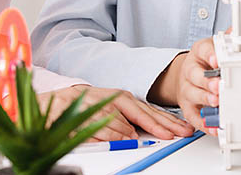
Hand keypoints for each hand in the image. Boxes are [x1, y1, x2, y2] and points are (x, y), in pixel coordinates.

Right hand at [39, 86, 193, 140]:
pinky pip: (102, 129)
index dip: (166, 122)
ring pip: (121, 124)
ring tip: (139, 140)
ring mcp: (101, 108)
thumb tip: (146, 132)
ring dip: (132, 134)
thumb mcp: (116, 108)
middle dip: (160, 127)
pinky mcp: (84, 118)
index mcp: (124, 99)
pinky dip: (112, 136)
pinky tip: (121, 139)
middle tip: (173, 135)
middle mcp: (115, 101)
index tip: (179, 130)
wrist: (61, 99)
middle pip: (142, 116)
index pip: (150, 112)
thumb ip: (132, 118)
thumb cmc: (91, 104)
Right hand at [176, 38, 219, 135]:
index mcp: (198, 53)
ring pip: (192, 94)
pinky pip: (193, 117)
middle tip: (218, 85)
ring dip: (204, 99)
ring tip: (216, 102)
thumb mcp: (215, 46)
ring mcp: (187, 89)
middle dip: (207, 81)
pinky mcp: (187, 107)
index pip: (203, 50)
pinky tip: (215, 127)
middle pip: (194, 74)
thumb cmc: (205, 61)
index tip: (216, 59)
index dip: (210, 54)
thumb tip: (239, 30)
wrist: (188, 75)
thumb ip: (228, 39)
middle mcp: (189, 70)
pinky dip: (204, 123)